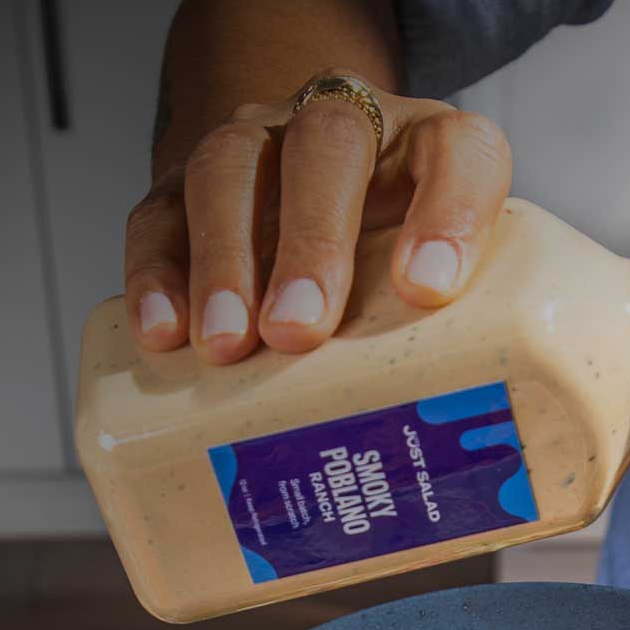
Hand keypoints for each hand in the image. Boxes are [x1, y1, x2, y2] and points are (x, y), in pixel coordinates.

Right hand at [123, 74, 511, 361]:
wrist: (308, 195)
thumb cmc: (391, 269)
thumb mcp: (449, 290)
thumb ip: (470, 354)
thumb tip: (473, 498)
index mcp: (429, 150)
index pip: (458, 152)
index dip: (449, 212)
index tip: (429, 290)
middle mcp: (343, 132)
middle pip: (330, 145)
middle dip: (312, 239)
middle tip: (301, 330)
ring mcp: (255, 148)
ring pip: (231, 169)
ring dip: (225, 258)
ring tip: (226, 344)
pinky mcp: (181, 190)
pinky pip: (158, 215)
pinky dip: (156, 272)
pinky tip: (162, 332)